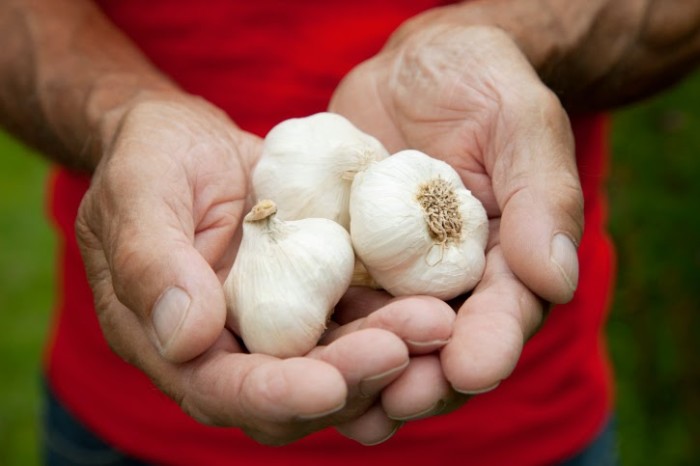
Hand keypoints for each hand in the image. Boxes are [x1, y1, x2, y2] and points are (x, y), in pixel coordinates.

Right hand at [74, 94, 453, 444]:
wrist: (191, 141)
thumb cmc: (151, 158)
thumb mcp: (140, 189)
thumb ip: (150, 260)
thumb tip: (185, 337)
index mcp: (167, 338)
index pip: (221, 389)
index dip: (274, 395)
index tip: (329, 385)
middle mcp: (227, 346)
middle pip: (292, 393)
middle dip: (349, 378)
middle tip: (403, 347)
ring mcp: (275, 324)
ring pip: (336, 364)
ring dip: (386, 352)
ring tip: (432, 322)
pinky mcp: (313, 297)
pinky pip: (357, 320)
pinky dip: (393, 318)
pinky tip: (432, 301)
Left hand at [331, 25, 582, 400]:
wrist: (415, 69)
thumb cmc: (481, 83)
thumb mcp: (521, 122)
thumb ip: (542, 195)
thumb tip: (557, 277)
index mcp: (507, 258)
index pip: (505, 310)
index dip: (491, 341)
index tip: (472, 367)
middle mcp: (450, 279)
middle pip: (441, 342)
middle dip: (424, 377)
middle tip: (399, 402)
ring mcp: (394, 274)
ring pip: (382, 334)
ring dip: (364, 370)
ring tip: (344, 399)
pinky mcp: (346, 258)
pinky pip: (331, 296)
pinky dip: (317, 327)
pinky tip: (293, 353)